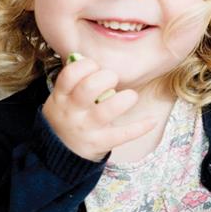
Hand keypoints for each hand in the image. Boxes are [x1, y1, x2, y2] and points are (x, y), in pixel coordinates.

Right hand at [42, 54, 156, 160]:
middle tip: (112, 80)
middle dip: (106, 78)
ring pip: (107, 110)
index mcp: (61, 96)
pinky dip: (140, 127)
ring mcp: (86, 128)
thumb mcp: (61, 98)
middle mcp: (72, 111)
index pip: (70, 74)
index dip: (86, 65)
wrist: (58, 153)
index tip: (95, 67)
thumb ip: (75, 80)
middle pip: (88, 88)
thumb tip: (92, 58)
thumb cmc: (67, 115)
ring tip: (130, 96)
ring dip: (124, 99)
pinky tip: (152, 120)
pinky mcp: (100, 143)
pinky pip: (123, 134)